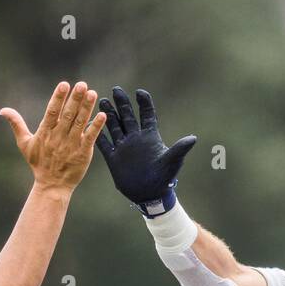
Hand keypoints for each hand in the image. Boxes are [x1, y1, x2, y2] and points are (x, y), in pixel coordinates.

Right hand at [0, 81, 106, 193]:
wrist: (52, 186)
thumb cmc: (38, 163)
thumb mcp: (24, 144)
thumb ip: (16, 124)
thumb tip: (2, 110)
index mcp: (45, 132)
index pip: (52, 112)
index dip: (58, 98)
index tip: (64, 84)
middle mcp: (58, 137)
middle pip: (68, 115)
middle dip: (75, 99)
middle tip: (82, 84)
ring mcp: (71, 145)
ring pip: (80, 123)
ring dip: (87, 108)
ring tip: (93, 94)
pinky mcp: (83, 153)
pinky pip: (90, 138)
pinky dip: (96, 127)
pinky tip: (103, 115)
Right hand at [96, 86, 196, 215]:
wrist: (149, 195)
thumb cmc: (163, 179)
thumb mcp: (172, 162)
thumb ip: (179, 149)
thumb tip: (193, 138)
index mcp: (149, 137)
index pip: (147, 114)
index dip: (144, 102)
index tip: (139, 92)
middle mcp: (135, 139)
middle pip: (128, 116)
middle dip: (122, 103)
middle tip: (116, 89)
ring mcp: (124, 147)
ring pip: (114, 126)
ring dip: (109, 114)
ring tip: (103, 101)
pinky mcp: (114, 158)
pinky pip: (104, 143)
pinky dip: (98, 134)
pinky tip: (92, 123)